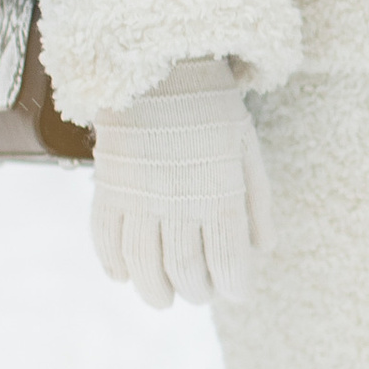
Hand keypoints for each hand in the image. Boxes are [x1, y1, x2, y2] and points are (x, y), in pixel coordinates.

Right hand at [89, 58, 272, 307]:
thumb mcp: (246, 150)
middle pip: (184, 269)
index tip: (236, 293)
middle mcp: (178, 200)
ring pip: (143, 264)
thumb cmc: (212, 109)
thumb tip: (262, 251)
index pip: (226, 259)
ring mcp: (138, 196)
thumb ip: (256, 202)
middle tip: (200, 295)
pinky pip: (105, 238)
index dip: (233, 285)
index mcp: (218, 191)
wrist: (160, 67)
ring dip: (153, 291)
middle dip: (195, 291)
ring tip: (163, 300)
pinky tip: (124, 276)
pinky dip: (114, 263)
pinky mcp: (108, 187)